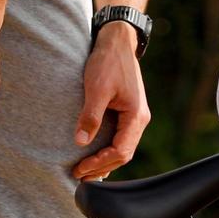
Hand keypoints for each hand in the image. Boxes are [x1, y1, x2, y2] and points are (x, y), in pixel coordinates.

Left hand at [75, 21, 149, 178]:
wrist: (117, 41)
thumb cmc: (108, 62)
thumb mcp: (97, 88)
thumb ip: (90, 116)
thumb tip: (81, 142)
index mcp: (136, 116)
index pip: (120, 151)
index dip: (99, 163)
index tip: (79, 168)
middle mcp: (139, 119)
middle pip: (123, 154)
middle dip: (101, 167)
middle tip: (79, 176)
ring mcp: (135, 116)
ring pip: (122, 148)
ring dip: (105, 161)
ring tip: (84, 171)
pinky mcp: (127, 112)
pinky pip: (120, 138)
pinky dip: (107, 149)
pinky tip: (93, 153)